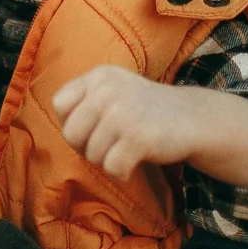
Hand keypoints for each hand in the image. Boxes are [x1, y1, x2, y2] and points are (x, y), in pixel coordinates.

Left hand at [52, 66, 247, 189]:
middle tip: (112, 144)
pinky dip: (122, 173)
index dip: (73, 123)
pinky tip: (136, 162)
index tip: (95, 127)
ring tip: (128, 149)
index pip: (60, 105)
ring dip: (108, 161)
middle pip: (70, 134)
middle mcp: (108, 89)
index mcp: (99, 75)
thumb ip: (85, 102)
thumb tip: (53, 130)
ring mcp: (123, 112)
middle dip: (88, 147)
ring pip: (92, 155)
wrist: (194, 119)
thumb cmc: (147, 111)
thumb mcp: (114, 91)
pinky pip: (111, 169)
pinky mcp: (138, 137)